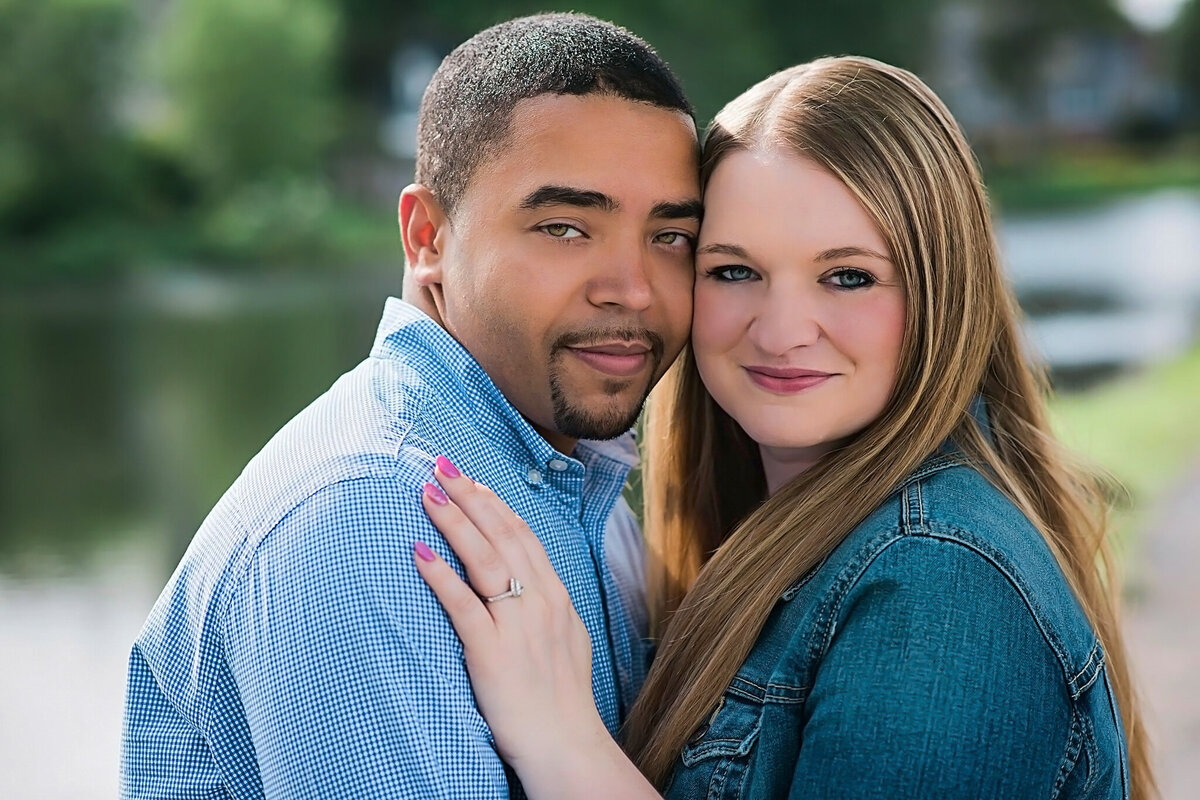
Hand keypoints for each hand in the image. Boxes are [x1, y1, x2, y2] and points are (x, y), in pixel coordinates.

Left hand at [412, 456, 611, 770]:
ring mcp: (517, 624)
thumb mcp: (568, 640)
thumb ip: (547, 607)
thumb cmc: (562, 698)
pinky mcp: (491, 651)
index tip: (473, 480)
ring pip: (483, 558)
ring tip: (427, 493)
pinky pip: (462, 604)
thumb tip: (530, 586)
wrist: (566, 743)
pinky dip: (440, 574)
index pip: (522, 535)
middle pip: (501, 534)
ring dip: (453, 520)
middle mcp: (539, 600)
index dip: (494, 504)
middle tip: (441, 466)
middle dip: (469, 496)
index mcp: (556, 595)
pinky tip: (419, 552)